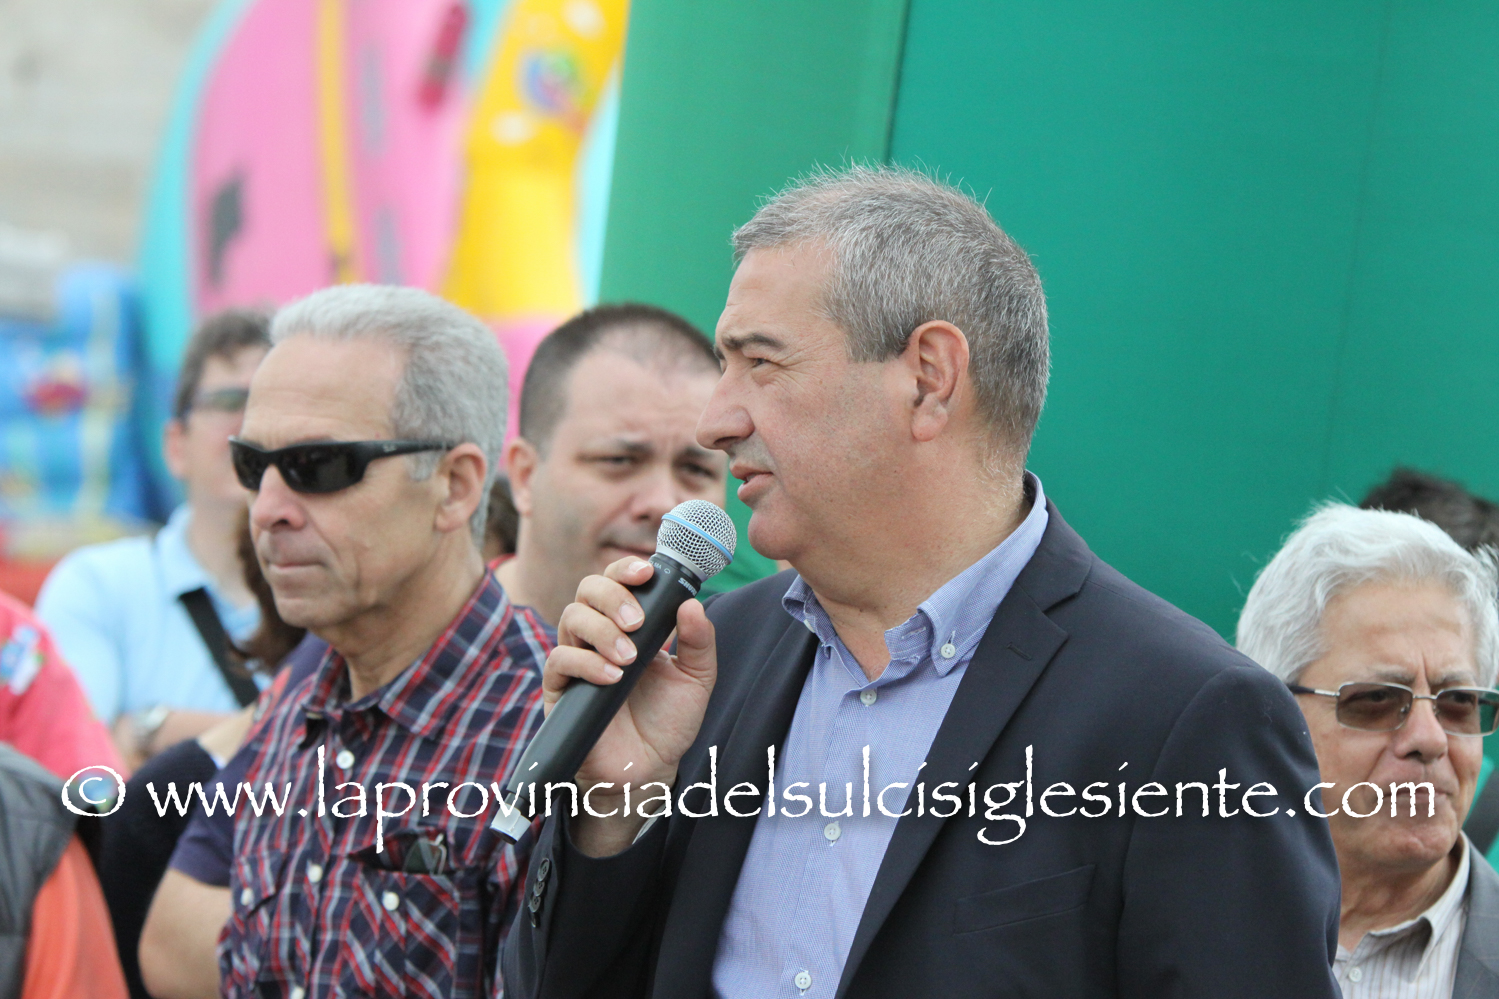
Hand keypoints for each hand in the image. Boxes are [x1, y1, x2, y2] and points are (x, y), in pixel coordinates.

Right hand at [546, 557, 716, 855]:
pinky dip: (587, 662)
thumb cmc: (669, 720)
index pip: (618, 581)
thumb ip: (699, 642)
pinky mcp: (561, 688)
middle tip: (637, 622)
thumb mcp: (696, 679)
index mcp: (631, 625)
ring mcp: (578, 659)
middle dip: (613, 596)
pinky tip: (613, 676)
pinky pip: (561, 660)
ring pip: (571, 618)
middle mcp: (600, 635)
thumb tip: (692, 604)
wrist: (649, 769)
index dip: (626, 569)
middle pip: (588, 590)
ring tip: (629, 657)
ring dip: (602, 630)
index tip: (645, 573)